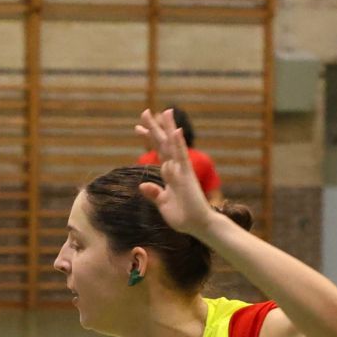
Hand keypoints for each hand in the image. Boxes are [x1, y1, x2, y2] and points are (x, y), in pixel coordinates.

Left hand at [133, 107, 215, 237]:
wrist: (198, 225)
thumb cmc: (183, 216)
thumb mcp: (163, 204)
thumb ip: (154, 193)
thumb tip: (142, 184)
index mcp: (169, 174)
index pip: (158, 151)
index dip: (148, 139)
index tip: (138, 127)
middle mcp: (175, 168)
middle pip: (163, 143)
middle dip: (154, 128)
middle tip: (145, 112)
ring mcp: (182, 170)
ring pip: (173, 145)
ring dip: (168, 128)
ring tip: (164, 111)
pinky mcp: (187, 176)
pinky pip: (182, 157)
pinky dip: (178, 144)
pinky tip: (175, 131)